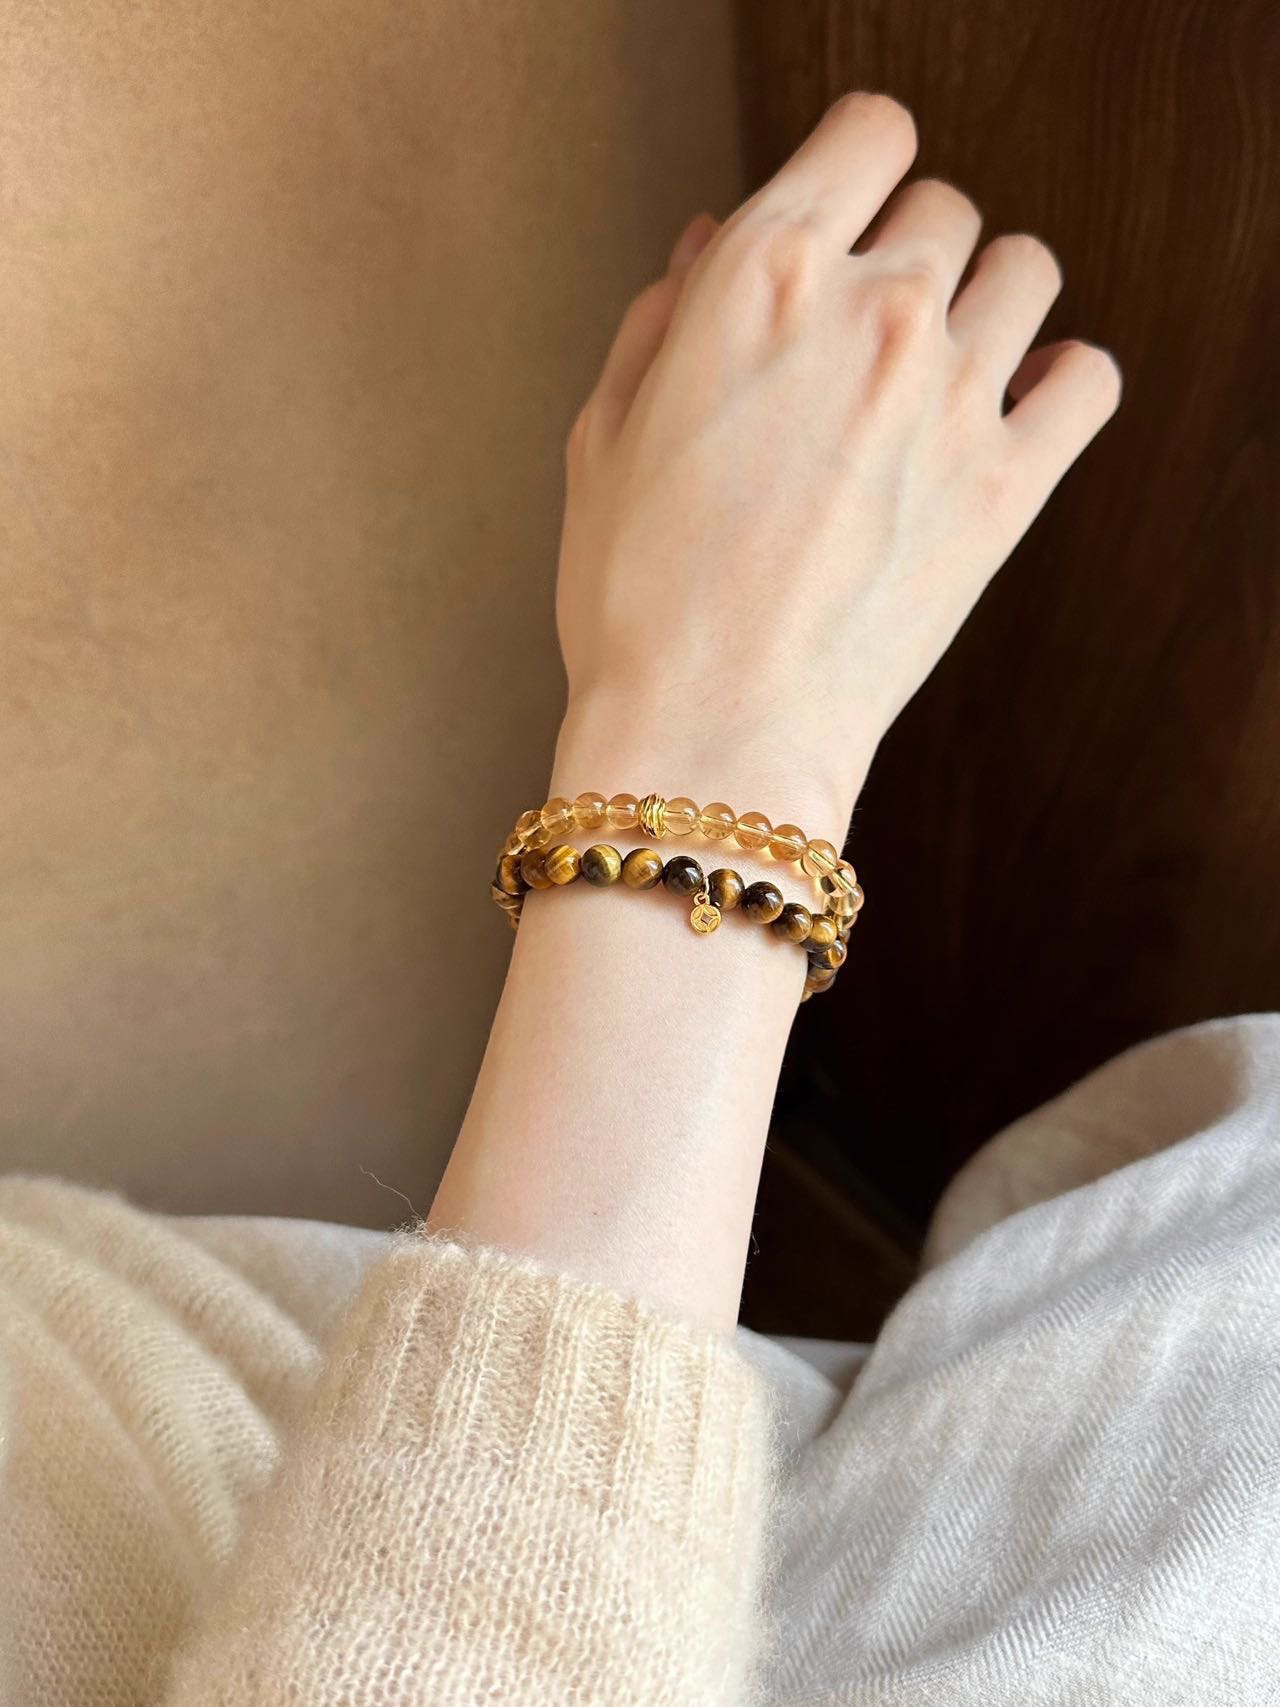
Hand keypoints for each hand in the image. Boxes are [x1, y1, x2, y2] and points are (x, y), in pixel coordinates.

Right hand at [554, 93, 1119, 829]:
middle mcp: (872, 309)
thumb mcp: (606, 437)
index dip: (855, 164)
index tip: (845, 211)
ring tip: (942, 368)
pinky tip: (1013, 413)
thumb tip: (712, 242)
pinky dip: (1061, 382)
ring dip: (986, 301)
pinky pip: (1088, 379)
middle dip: (905, 252)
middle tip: (866, 333)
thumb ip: (664, 317)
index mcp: (761, 276)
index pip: (868, 131)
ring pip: (1026, 271)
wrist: (708, 731)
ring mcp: (951, 395)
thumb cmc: (635, 595)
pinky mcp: (1008, 484)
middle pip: (944, 208)